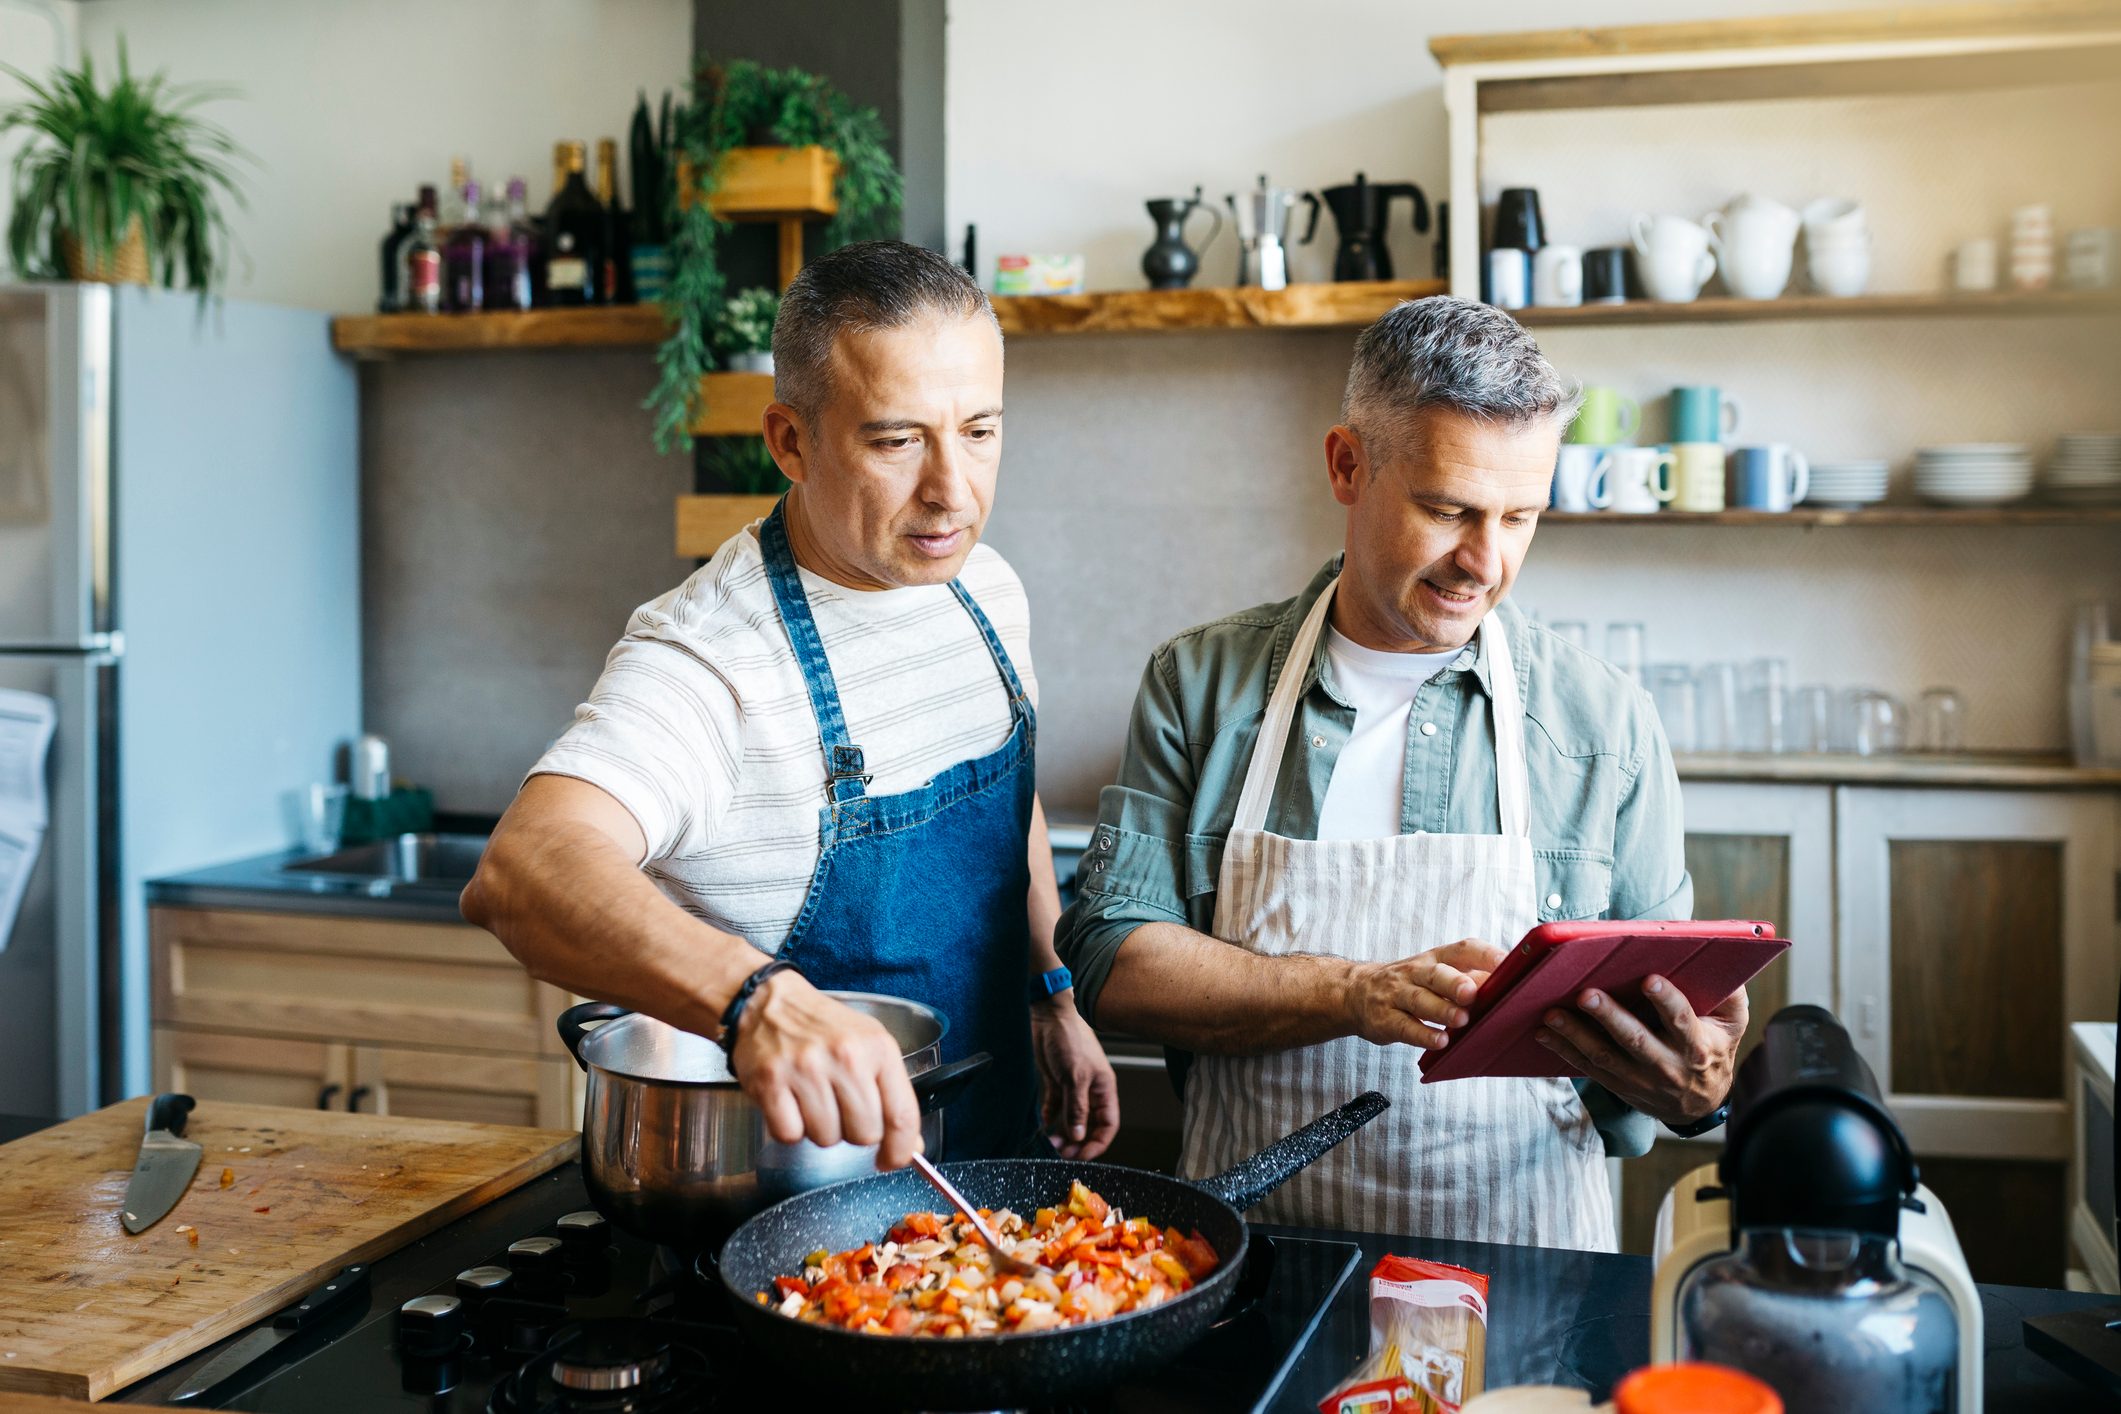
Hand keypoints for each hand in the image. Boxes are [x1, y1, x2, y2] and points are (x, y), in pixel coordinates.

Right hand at [729, 970, 923, 1168]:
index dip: (901, 1149)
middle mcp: (845, 1057)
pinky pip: (789, 1135)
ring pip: (827, 1138)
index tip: (892, 1159)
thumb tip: (911, 1145)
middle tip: (839, 1107)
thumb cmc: (823, 1028)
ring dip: (819, 1128)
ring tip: (812, 1098)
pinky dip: (789, 1128)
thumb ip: (892, 1094)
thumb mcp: (869, 1047)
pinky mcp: (770, 1082)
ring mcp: (806, 1069)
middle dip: (853, 1131)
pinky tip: (789, 1102)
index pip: (901, 1115)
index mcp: (877, 1048)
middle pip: (864, 1134)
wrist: (769, 1002)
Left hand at [1031, 995, 1120, 1159]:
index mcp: (1103, 1089)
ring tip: (1050, 1144)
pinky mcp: (1056, 1082)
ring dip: (1062, 1133)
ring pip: (1070, 1119)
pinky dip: (1049, 1118)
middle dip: (1077, 1142)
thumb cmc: (1070, 1038)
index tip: (1081, 1156)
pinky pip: (1055, 1107)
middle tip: (1062, 1154)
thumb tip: (1078, 1136)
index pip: (1108, 1125)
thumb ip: (1077, 1109)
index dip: (1097, 1143)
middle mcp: (1090, 1091)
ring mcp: (1072, 1087)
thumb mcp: (1075, 1077)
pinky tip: (1043, 1126)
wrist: (1049, 1015)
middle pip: (1088, 1126)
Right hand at [1344, 938, 1507, 1049]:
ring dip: (1441, 1011)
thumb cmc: (1409, 984)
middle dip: (1455, 982)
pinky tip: (1439, 1042)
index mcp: (1436, 958)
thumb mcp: (1436, 973)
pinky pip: (1404, 1027)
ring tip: (1461, 1021)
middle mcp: (1415, 972)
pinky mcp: (1384, 1019)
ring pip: (1420, 1000)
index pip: (1463, 949)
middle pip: (1436, 974)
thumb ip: (1470, 978)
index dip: (1486, 955)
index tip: (1509, 964)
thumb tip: (1512, 984)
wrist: (1355, 992)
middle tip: (1473, 993)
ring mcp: (1397, 995)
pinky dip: (1423, 1035)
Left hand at [1534, 977, 1745, 1124]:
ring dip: (1575, 1034)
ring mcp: (1640, 1079)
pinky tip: (1543, 1032)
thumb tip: (1722, 953)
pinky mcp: (1618, 1085)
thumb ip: (1729, 992)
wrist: (1700, 1104)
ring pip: (1605, 1057)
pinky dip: (1564, 1050)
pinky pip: (1588, 1068)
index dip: (1666, 1000)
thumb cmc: (1714, 1048)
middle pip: (1636, 1040)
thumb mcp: (1732, 1023)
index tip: (1649, 979)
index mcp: (1697, 1045)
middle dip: (1609, 1016)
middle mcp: (1668, 1065)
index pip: (1681, 1021)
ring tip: (1552, 1013)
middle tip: (1586, 994)